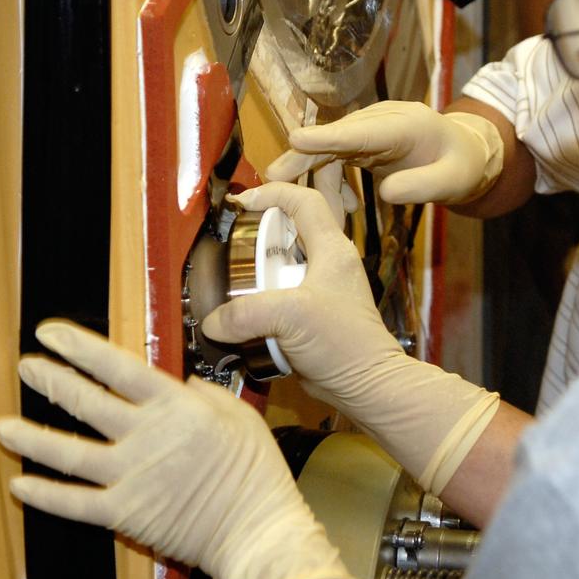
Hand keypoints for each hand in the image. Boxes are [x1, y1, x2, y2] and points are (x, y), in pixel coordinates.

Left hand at [0, 320, 363, 578]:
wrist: (255, 528)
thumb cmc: (255, 470)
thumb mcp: (238, 413)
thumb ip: (203, 394)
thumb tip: (179, 383)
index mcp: (175, 406)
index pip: (118, 368)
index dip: (80, 348)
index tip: (51, 334)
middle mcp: (146, 436)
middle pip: (87, 402)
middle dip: (51, 380)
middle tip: (26, 367)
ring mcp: (130, 475)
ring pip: (69, 452)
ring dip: (32, 437)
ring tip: (3, 425)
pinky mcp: (124, 512)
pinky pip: (74, 502)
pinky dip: (45, 494)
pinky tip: (20, 485)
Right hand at [202, 183, 499, 494]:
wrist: (365, 384)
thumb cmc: (344, 344)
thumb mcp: (290, 317)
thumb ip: (245, 314)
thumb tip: (213, 322)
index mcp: (332, 249)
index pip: (304, 201)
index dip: (273, 193)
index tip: (243, 203)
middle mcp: (328, 264)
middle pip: (289, 232)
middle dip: (258, 235)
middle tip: (231, 246)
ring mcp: (321, 289)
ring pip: (283, 266)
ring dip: (257, 272)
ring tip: (233, 280)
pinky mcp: (313, 315)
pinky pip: (281, 296)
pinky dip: (262, 301)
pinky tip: (245, 313)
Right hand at [265, 100, 502, 204]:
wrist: (465, 153)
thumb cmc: (461, 166)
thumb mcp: (453, 181)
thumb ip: (422, 187)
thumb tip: (385, 193)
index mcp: (407, 125)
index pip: (363, 131)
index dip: (329, 137)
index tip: (297, 138)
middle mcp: (381, 121)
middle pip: (336, 138)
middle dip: (304, 156)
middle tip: (273, 179)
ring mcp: (369, 129)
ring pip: (330, 150)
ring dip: (318, 182)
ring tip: (329, 217)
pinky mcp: (361, 142)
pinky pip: (335, 160)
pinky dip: (330, 184)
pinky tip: (343, 207)